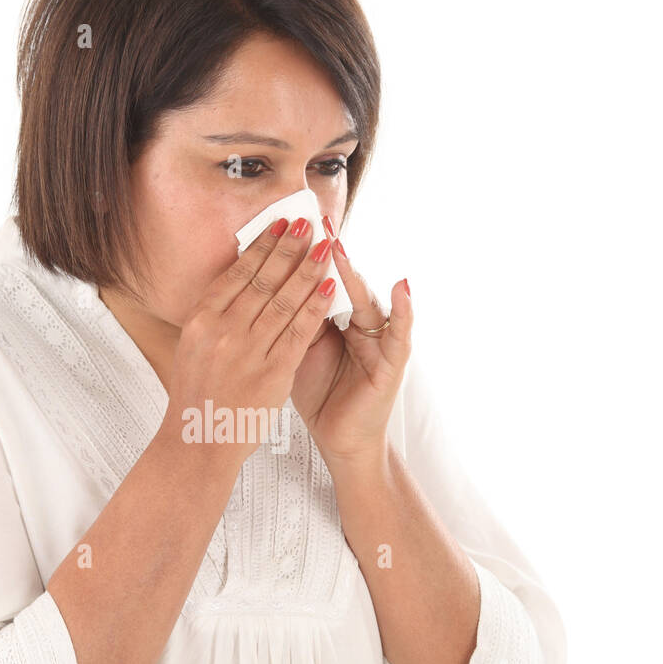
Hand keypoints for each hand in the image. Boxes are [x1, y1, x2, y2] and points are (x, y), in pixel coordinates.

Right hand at [160, 214, 338, 465]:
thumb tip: (236, 283)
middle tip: (307, 223)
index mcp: (200, 321)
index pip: (236, 274)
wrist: (199, 443)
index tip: (279, 225)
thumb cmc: (196, 398)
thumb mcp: (193, 349)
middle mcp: (222, 331)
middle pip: (262, 280)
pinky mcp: (272, 372)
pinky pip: (299, 331)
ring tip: (324, 246)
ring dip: (307, 269)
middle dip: (288, 248)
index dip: (261, 246)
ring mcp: (248, 351)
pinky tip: (328, 286)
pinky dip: (315, 306)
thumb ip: (214, 318)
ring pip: (284, 300)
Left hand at [290, 219, 412, 465]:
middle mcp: (358, 325)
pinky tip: (403, 286)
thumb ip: (286, 320)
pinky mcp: (395, 363)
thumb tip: (258, 286)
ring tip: (341, 247)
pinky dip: (404, 310)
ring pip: (368, 301)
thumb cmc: (319, 394)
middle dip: (325, 255)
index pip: (316, 282)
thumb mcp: (295, 352)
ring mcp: (379, 342)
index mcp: (331, 320)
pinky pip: (401, 333)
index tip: (285, 226)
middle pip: (341, 284)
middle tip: (313, 223)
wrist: (341, 440)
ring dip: (355, 274)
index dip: (303, 258)